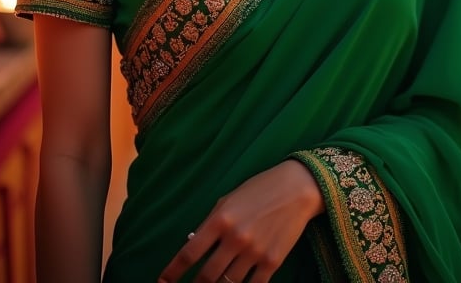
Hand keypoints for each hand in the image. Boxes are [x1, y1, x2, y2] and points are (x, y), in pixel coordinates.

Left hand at [158, 159, 323, 282]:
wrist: (297, 188)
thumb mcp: (229, 199)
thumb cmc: (260, 189)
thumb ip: (212, 222)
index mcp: (220, 219)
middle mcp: (235, 238)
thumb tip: (194, 244)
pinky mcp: (272, 262)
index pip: (189, 253)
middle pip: (206, 276)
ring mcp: (254, 252)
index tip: (163, 281)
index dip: (172, 271)